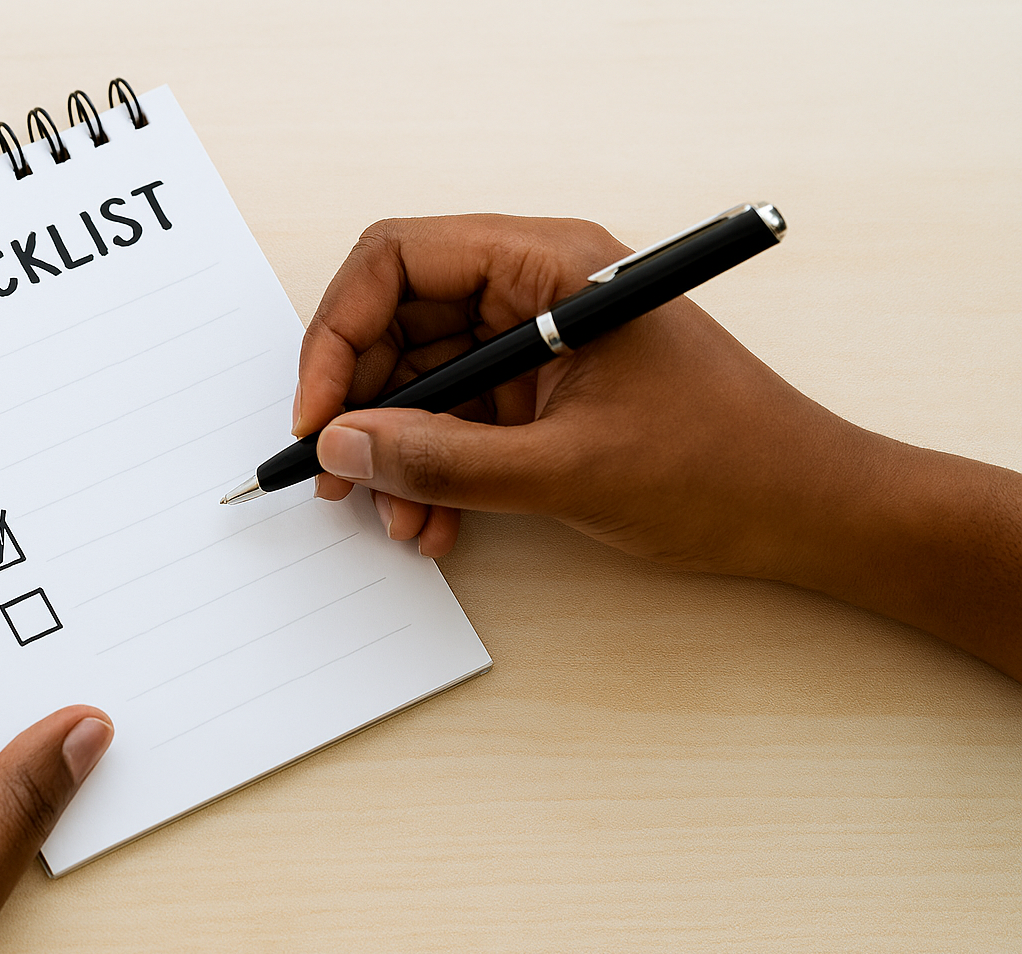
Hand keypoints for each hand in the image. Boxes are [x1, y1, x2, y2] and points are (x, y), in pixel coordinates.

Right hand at [295, 215, 1021, 677]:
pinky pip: (457, 419)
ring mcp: (538, 341)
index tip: (318, 411)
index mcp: (550, 264)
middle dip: (362, 404)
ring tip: (401, 518)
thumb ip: (443, 460)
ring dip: (397, 452)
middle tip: (338, 475)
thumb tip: (345, 444)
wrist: (806, 513)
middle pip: (399, 320)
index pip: (399, 258)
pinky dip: (433, 470)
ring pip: (422, 380)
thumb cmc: (723, 466)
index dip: (338, 332)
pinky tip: (435, 523)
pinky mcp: (542, 392)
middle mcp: (536, 288)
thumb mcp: (566, 470)